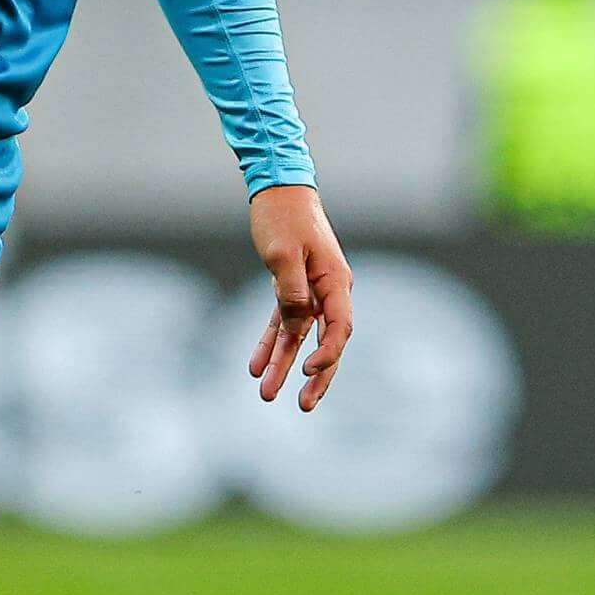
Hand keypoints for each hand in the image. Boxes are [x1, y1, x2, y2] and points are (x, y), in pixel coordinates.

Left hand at [243, 183, 355, 412]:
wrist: (278, 188)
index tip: (306, 370)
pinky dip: (270, 342)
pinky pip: (283, 323)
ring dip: (285, 365)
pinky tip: (255, 365)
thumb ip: (292, 291)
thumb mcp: (283, 254)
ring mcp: (312, 291)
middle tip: (303, 406)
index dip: (326, 354)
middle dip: (315, 377)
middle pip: (326, 342)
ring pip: (301, 337)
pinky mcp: (292, 288)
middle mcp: (329, 291)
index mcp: (335, 281)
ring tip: (267, 394)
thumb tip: (297, 325)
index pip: (339, 329)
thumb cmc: (283, 217)